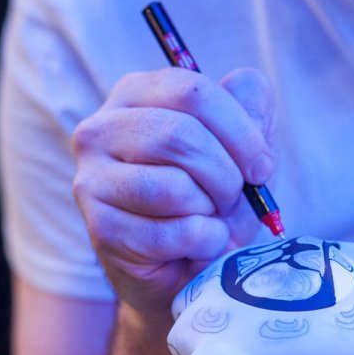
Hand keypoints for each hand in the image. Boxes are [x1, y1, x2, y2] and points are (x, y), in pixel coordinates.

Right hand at [72, 67, 274, 314]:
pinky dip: (204, 242)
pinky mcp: (101, 229)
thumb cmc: (212, 199)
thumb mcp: (242, 150)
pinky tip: (196, 246)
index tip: (262, 167)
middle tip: (233, 199)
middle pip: (181, 136)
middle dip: (226, 176)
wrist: (185, 269)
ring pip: (175, 187)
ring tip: (207, 219)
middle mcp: (101, 129)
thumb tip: (245, 85)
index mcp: (136, 95)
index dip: (240, 132)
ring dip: (211, 212)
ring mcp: (92, 180)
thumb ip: (251, 108)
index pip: (192, 91)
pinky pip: (174, 232)